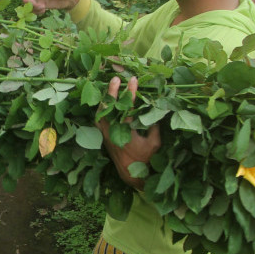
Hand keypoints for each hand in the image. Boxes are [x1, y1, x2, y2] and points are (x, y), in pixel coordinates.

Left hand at [97, 76, 160, 190]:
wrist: (131, 175)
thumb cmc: (146, 160)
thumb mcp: (155, 142)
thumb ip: (153, 125)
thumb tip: (154, 108)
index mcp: (126, 132)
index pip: (126, 108)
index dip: (130, 93)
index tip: (133, 79)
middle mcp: (112, 132)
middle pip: (108, 108)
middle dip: (112, 92)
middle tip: (116, 78)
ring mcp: (105, 134)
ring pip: (100, 113)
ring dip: (105, 99)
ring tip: (110, 87)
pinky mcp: (103, 137)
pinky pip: (99, 120)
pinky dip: (102, 109)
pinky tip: (105, 102)